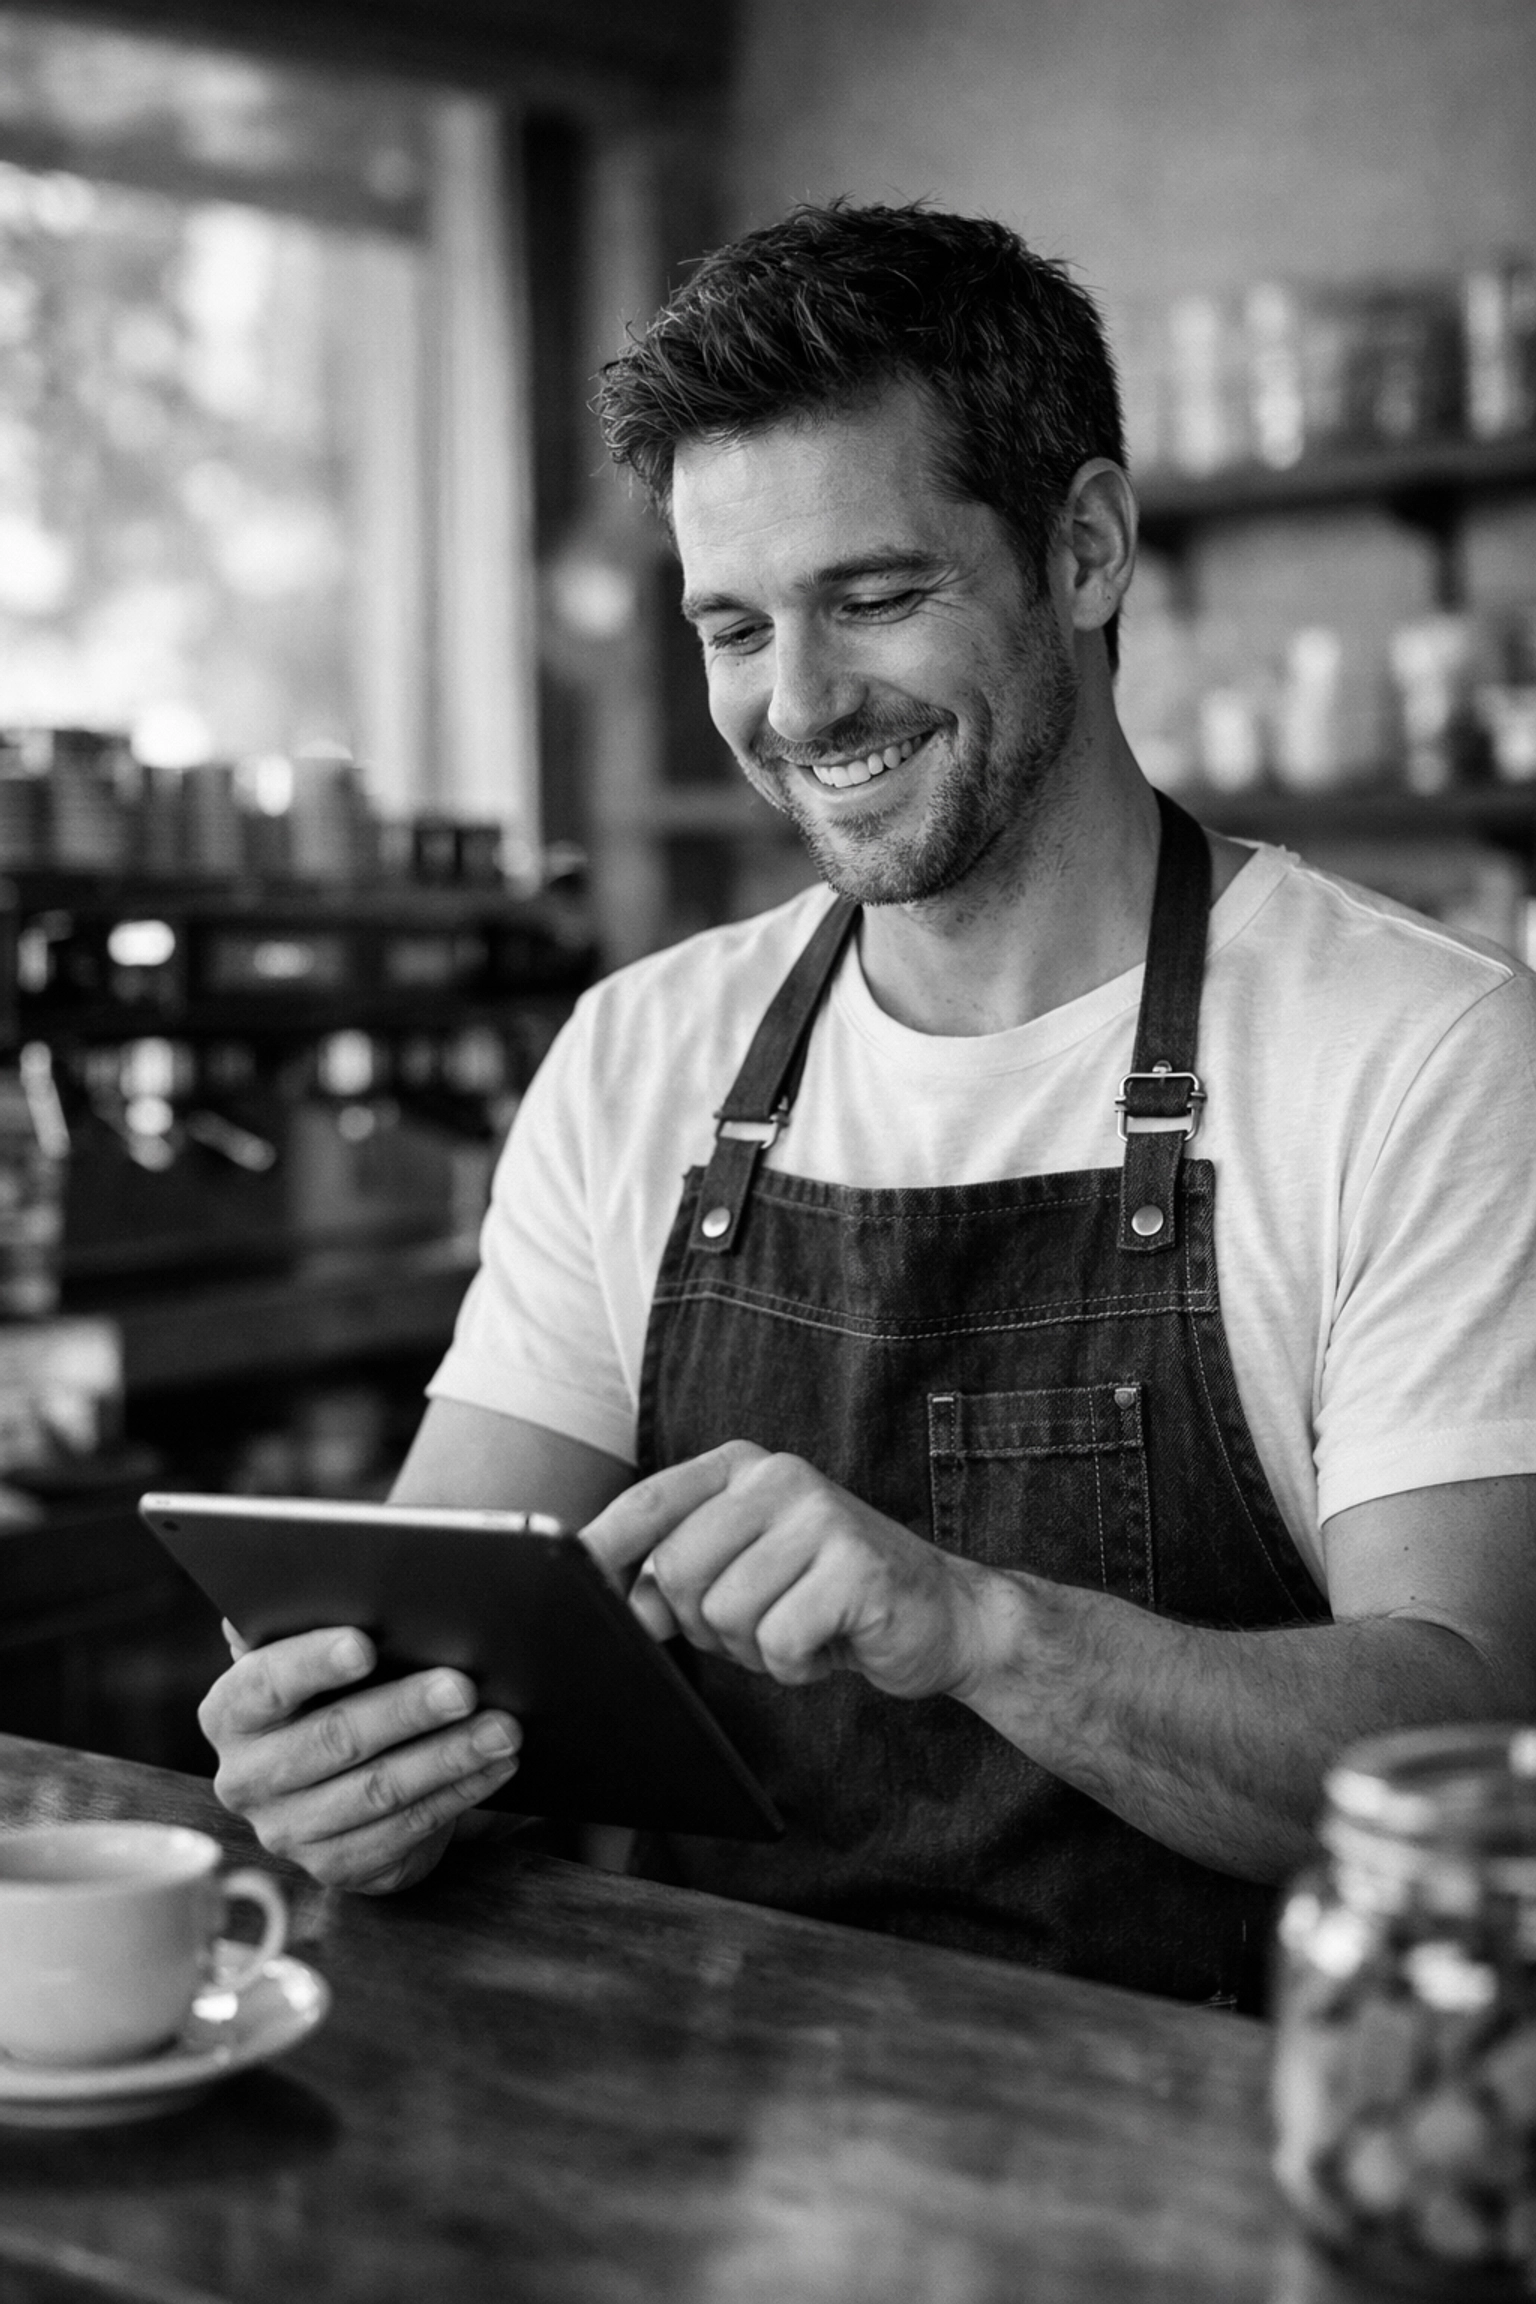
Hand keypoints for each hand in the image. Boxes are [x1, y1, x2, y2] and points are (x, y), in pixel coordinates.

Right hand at [198, 1627, 521, 1893]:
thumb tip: (314, 1576)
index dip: (312, 1662)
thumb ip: (306, 1618)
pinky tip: (496, 1765)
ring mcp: (289, 1830)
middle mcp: (247, 1777)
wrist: (345, 1773)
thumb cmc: (337, 1689)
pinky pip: (406, 1830)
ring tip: (503, 1727)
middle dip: (405, 1710)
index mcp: (231, 1712)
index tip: (364, 1643)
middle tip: (464, 1686)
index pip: (264, 1683)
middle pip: (333, 1739)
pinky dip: (459, 1794)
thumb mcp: (315, 1653)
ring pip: (378, 1790)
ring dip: (449, 1757)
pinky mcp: (337, 1867)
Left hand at [581, 1441, 994, 1701]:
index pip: (649, 1503)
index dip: (600, 1550)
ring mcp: (820, 1516)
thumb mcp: (746, 1573)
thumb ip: (679, 1575)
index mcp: (743, 1468)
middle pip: (675, 1570)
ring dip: (753, 1648)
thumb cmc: (827, 1597)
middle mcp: (779, 1477)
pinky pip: (778, 1641)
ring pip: (724, 1612)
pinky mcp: (855, 1567)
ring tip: (797, 1630)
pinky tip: (828, 1644)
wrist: (944, 1615)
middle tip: (755, 1626)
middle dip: (701, 1623)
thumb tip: (611, 1603)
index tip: (562, 1584)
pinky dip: (795, 1665)